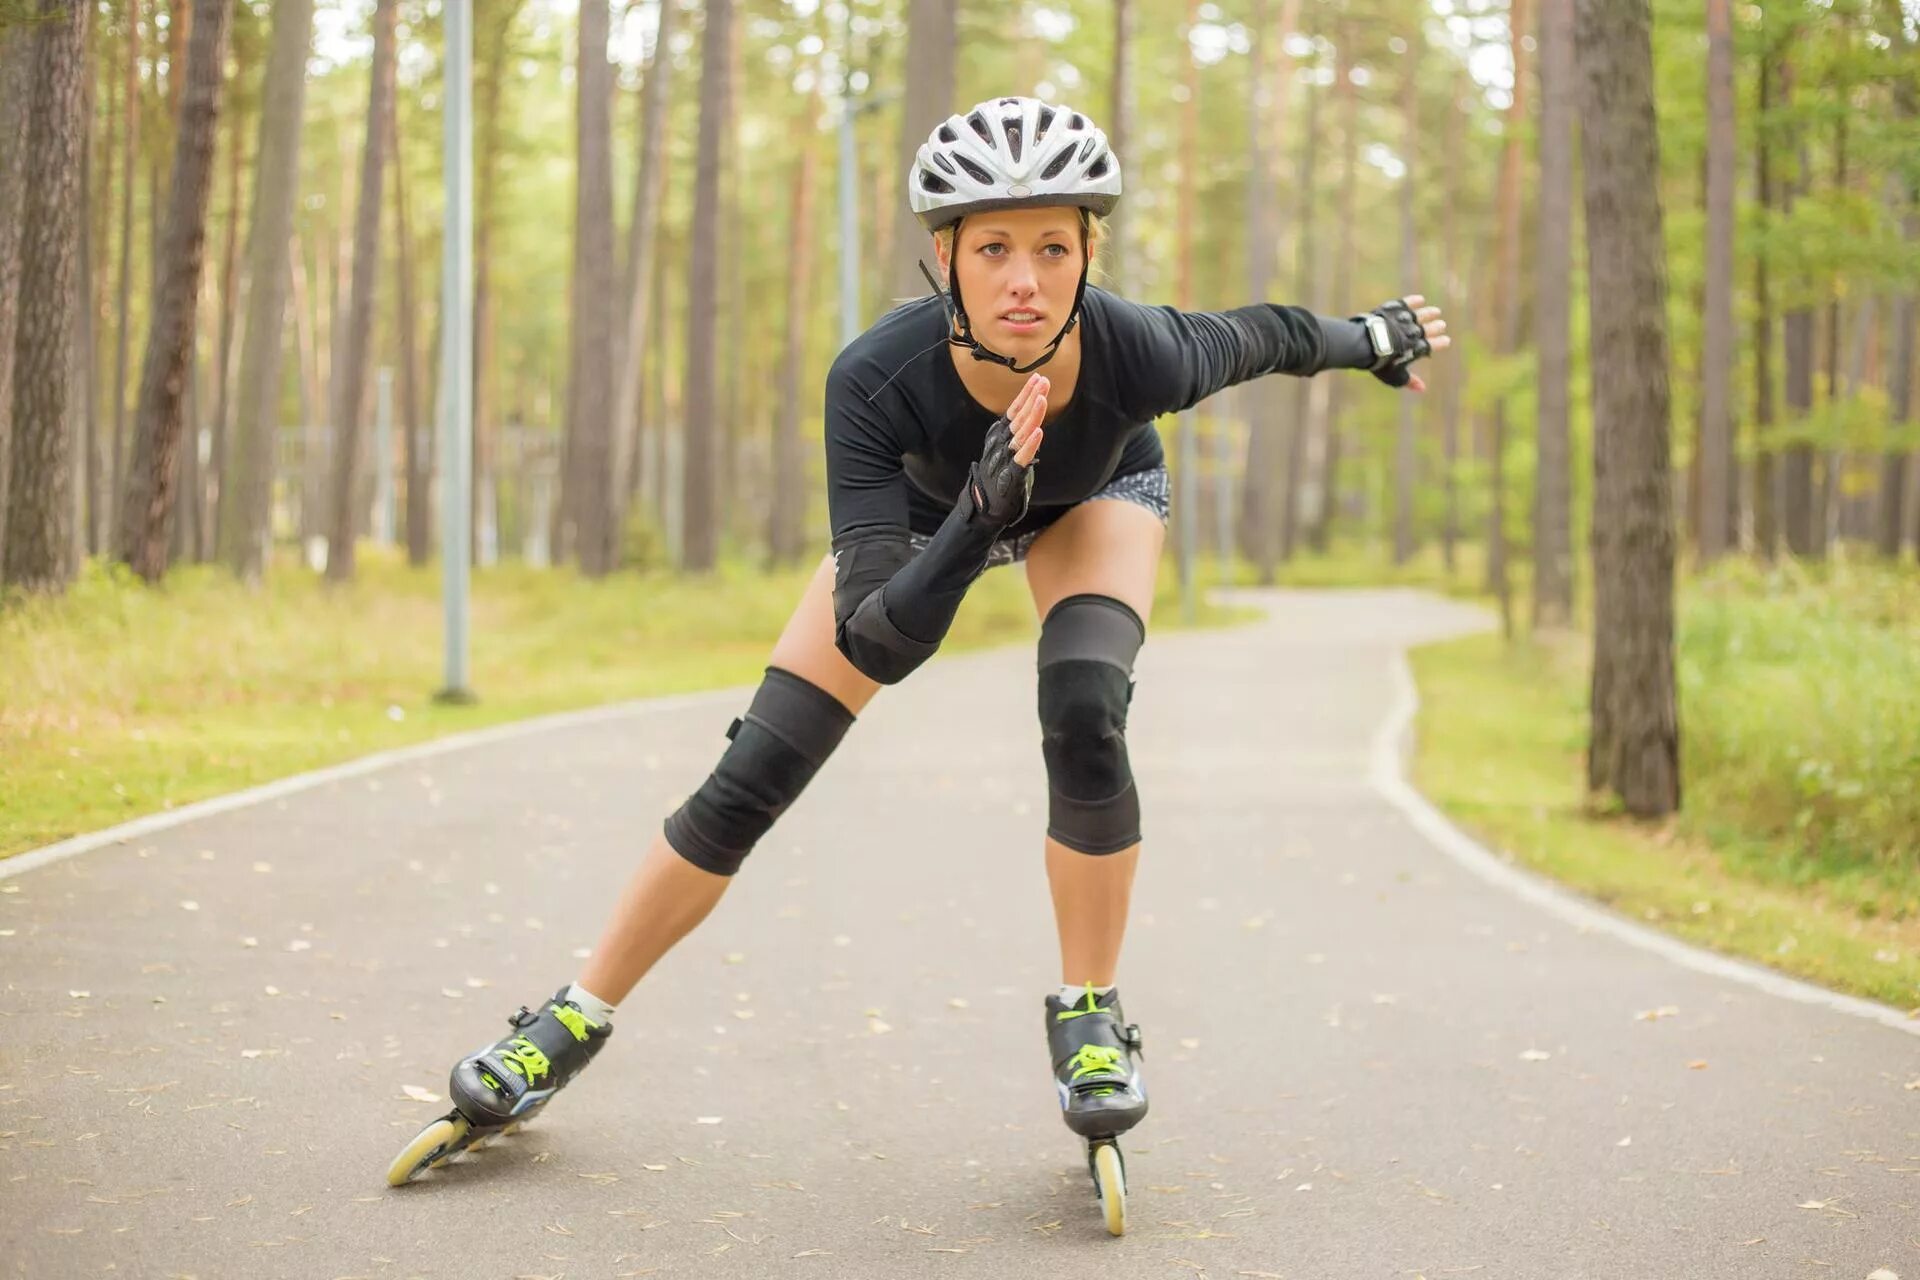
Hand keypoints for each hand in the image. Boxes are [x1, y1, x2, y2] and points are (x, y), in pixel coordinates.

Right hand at [968, 373, 1046, 526]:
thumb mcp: (1006, 449)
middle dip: (1032, 398)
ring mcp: (1005, 458)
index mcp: (1000, 435)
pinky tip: (1038, 433)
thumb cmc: (998, 476)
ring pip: (1021, 433)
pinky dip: (1030, 445)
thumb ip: (1017, 432)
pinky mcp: (1011, 475)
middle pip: (1019, 417)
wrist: (985, 505)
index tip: (1038, 378)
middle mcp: (1001, 443)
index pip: (1014, 410)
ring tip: (1042, 399)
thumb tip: (1032, 411)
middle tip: (1044, 382)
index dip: (1026, 394)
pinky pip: (1022, 458)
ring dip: (1032, 416)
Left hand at [1367, 295, 1449, 391]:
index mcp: (1416, 349)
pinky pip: (1406, 304)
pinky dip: (1413, 302)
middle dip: (1436, 327)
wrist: (1366, 343)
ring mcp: (1404, 320)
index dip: (1440, 343)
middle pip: (1428, 329)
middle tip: (1441, 325)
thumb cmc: (1381, 363)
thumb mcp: (1395, 376)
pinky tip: (1419, 299)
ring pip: (1421, 315)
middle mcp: (1414, 333)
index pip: (1432, 345)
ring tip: (1436, 311)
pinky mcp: (1394, 310)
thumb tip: (1422, 388)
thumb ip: (1409, 381)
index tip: (1446, 340)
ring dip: (1429, 313)